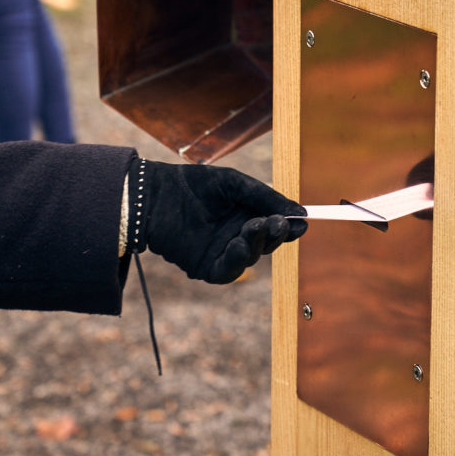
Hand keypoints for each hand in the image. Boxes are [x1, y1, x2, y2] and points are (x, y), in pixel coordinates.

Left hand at [129, 159, 306, 283]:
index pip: (276, 226)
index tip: (301, 221)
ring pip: (251, 257)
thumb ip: (266, 198)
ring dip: (257, 243)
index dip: (289, 226)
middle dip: (275, 234)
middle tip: (277, 223)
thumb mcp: (235, 184)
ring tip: (255, 226)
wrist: (153, 195)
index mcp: (247, 216)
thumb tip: (301, 214)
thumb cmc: (192, 184)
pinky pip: (229, 271)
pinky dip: (237, 260)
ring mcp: (223, 253)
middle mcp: (238, 236)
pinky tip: (239, 244)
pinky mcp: (207, 267)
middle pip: (268, 243)